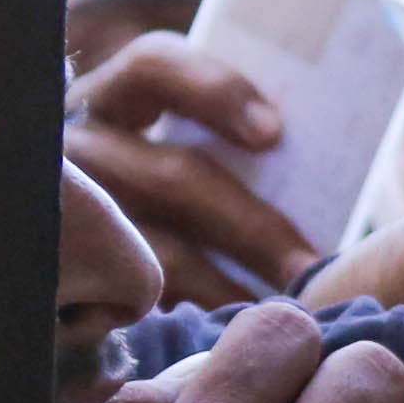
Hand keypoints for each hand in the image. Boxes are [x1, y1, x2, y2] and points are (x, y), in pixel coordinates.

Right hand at [75, 33, 319, 308]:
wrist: (105, 251)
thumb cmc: (194, 182)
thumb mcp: (201, 144)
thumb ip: (244, 141)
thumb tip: (332, 154)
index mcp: (120, 96)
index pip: (154, 67)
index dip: (212, 91)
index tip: (273, 134)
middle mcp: (81, 149)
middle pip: (169, 176)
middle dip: (250, 226)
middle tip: (309, 265)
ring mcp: (71, 217)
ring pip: (154, 252)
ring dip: (228, 285)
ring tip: (286, 310)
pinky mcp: (73, 281)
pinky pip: (132, 306)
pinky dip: (195, 317)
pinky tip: (235, 335)